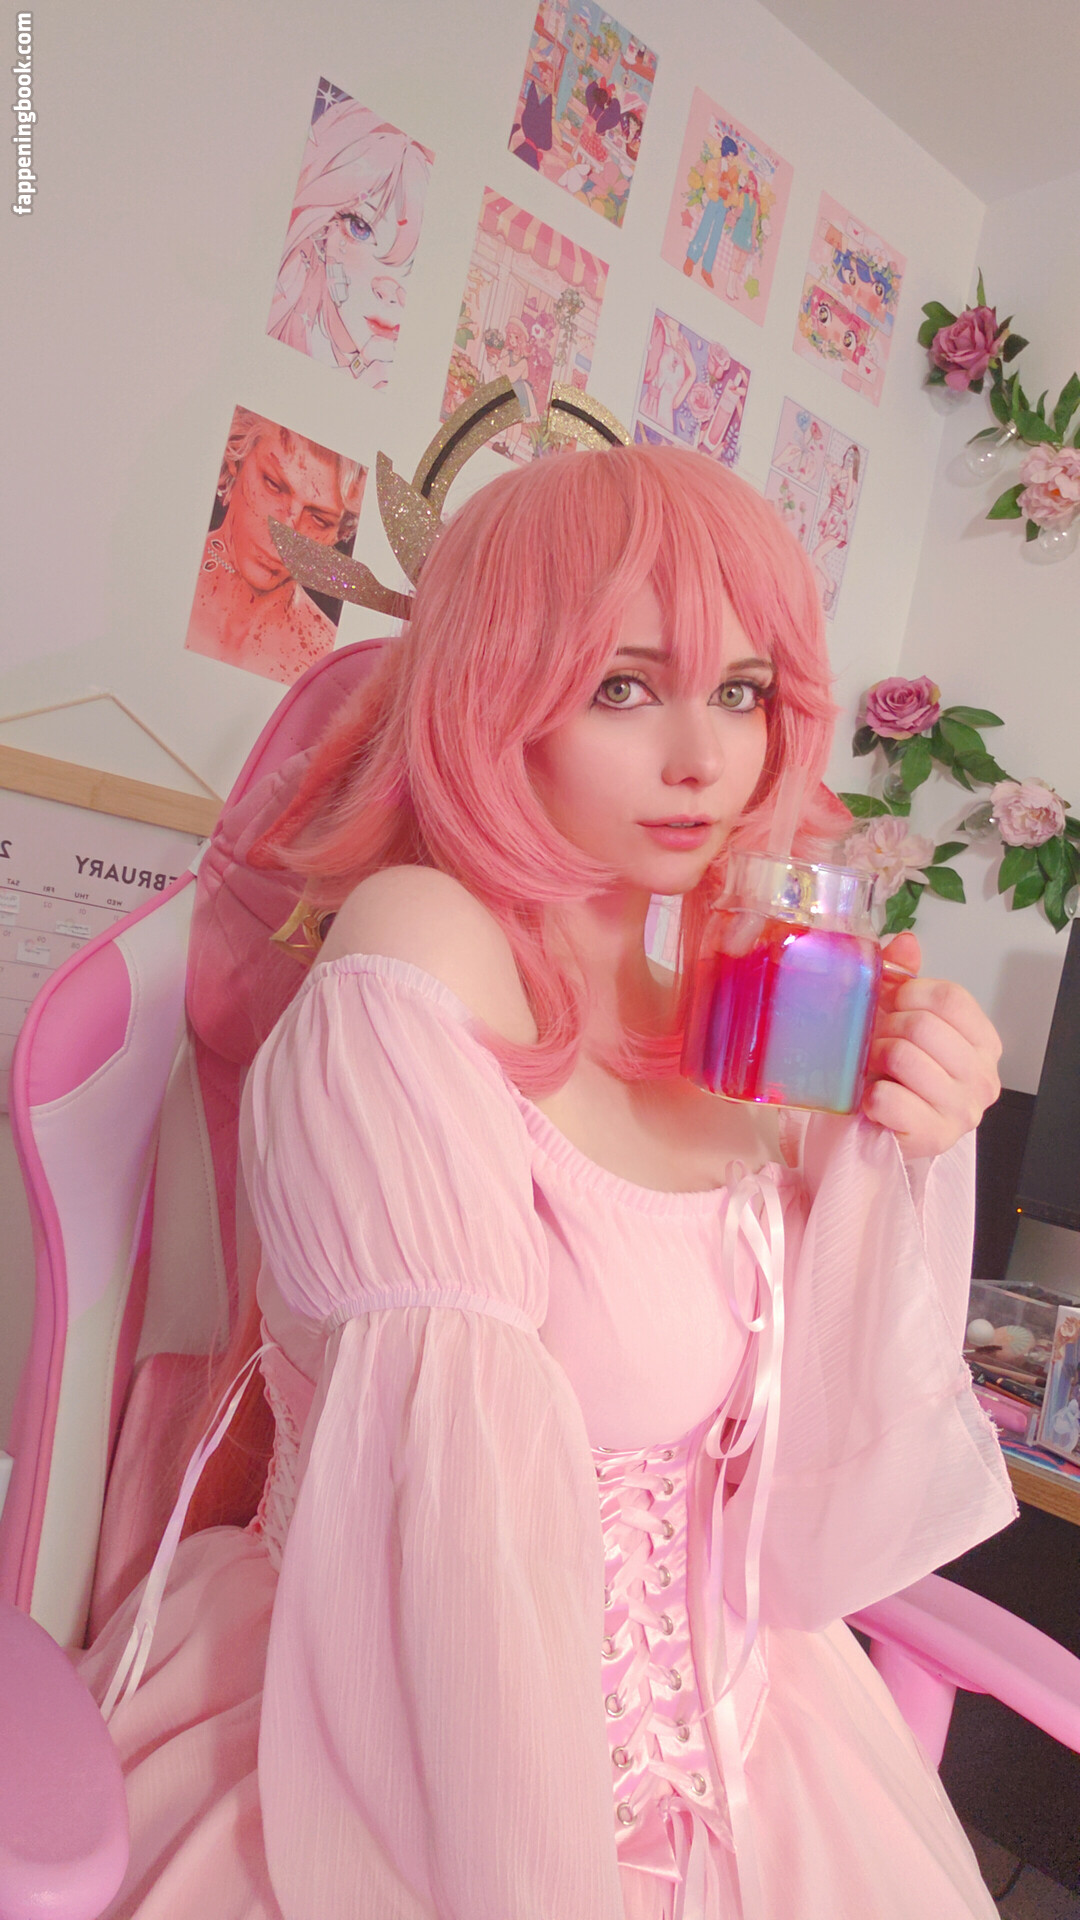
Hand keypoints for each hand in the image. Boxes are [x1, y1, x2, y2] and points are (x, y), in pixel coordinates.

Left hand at [861, 933, 1001, 1161]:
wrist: (890, 1132)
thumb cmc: (900, 1076)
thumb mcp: (906, 1022)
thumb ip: (907, 980)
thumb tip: (906, 942)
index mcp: (984, 1044)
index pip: (950, 998)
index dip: (909, 992)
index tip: (890, 1002)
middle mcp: (983, 1078)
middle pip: (924, 1025)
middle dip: (886, 1028)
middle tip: (875, 1041)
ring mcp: (961, 1111)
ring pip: (903, 1057)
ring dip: (875, 1060)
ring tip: (875, 1069)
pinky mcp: (932, 1138)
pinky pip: (889, 1099)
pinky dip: (870, 1096)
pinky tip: (875, 1101)